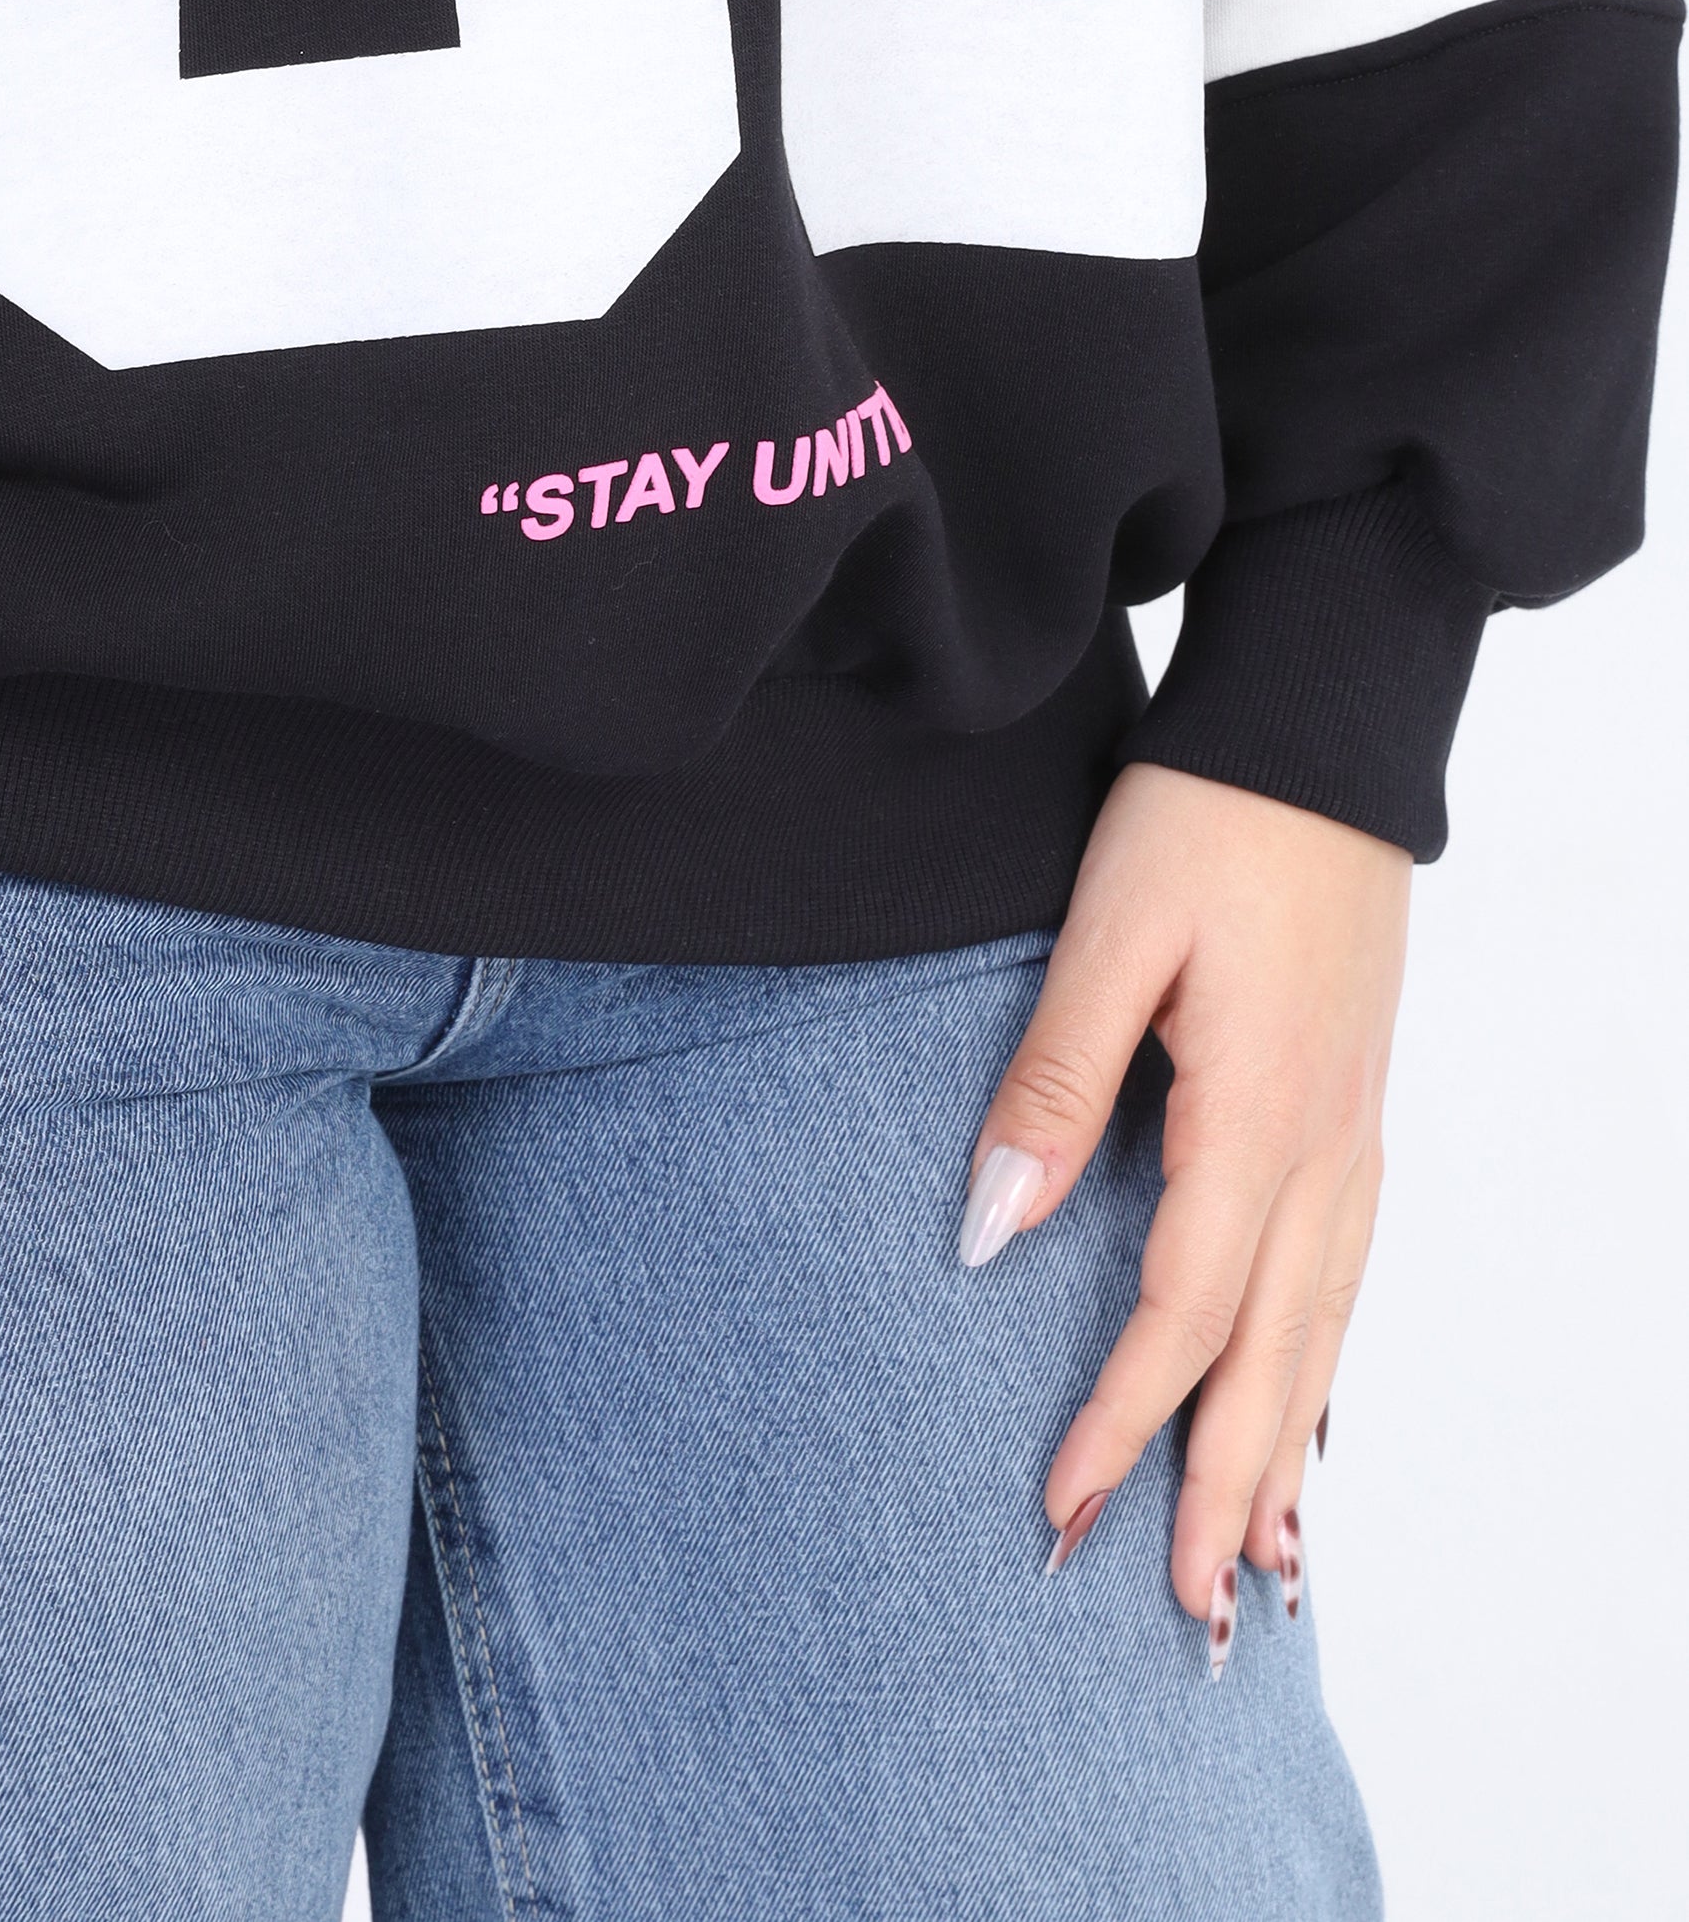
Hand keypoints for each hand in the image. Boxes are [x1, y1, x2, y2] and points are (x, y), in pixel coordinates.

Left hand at [961, 759, 1410, 1647]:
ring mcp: (1356, 1127)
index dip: (1124, 1421)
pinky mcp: (1357, 1101)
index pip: (1180, 1312)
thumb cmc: (1207, 816)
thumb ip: (1049, 1088)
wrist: (1322, 732)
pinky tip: (1307, 1401)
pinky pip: (1347, 1271)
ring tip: (1263, 1562)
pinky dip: (1327, 1361)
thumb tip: (987, 1235)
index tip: (1066, 1511)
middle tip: (1183, 1612)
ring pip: (1325, 1326)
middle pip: (1271, 1355)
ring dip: (1288, 1446)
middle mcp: (1325, 1147)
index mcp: (1259, 1119)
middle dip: (1223, 1488)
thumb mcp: (1108, 938)